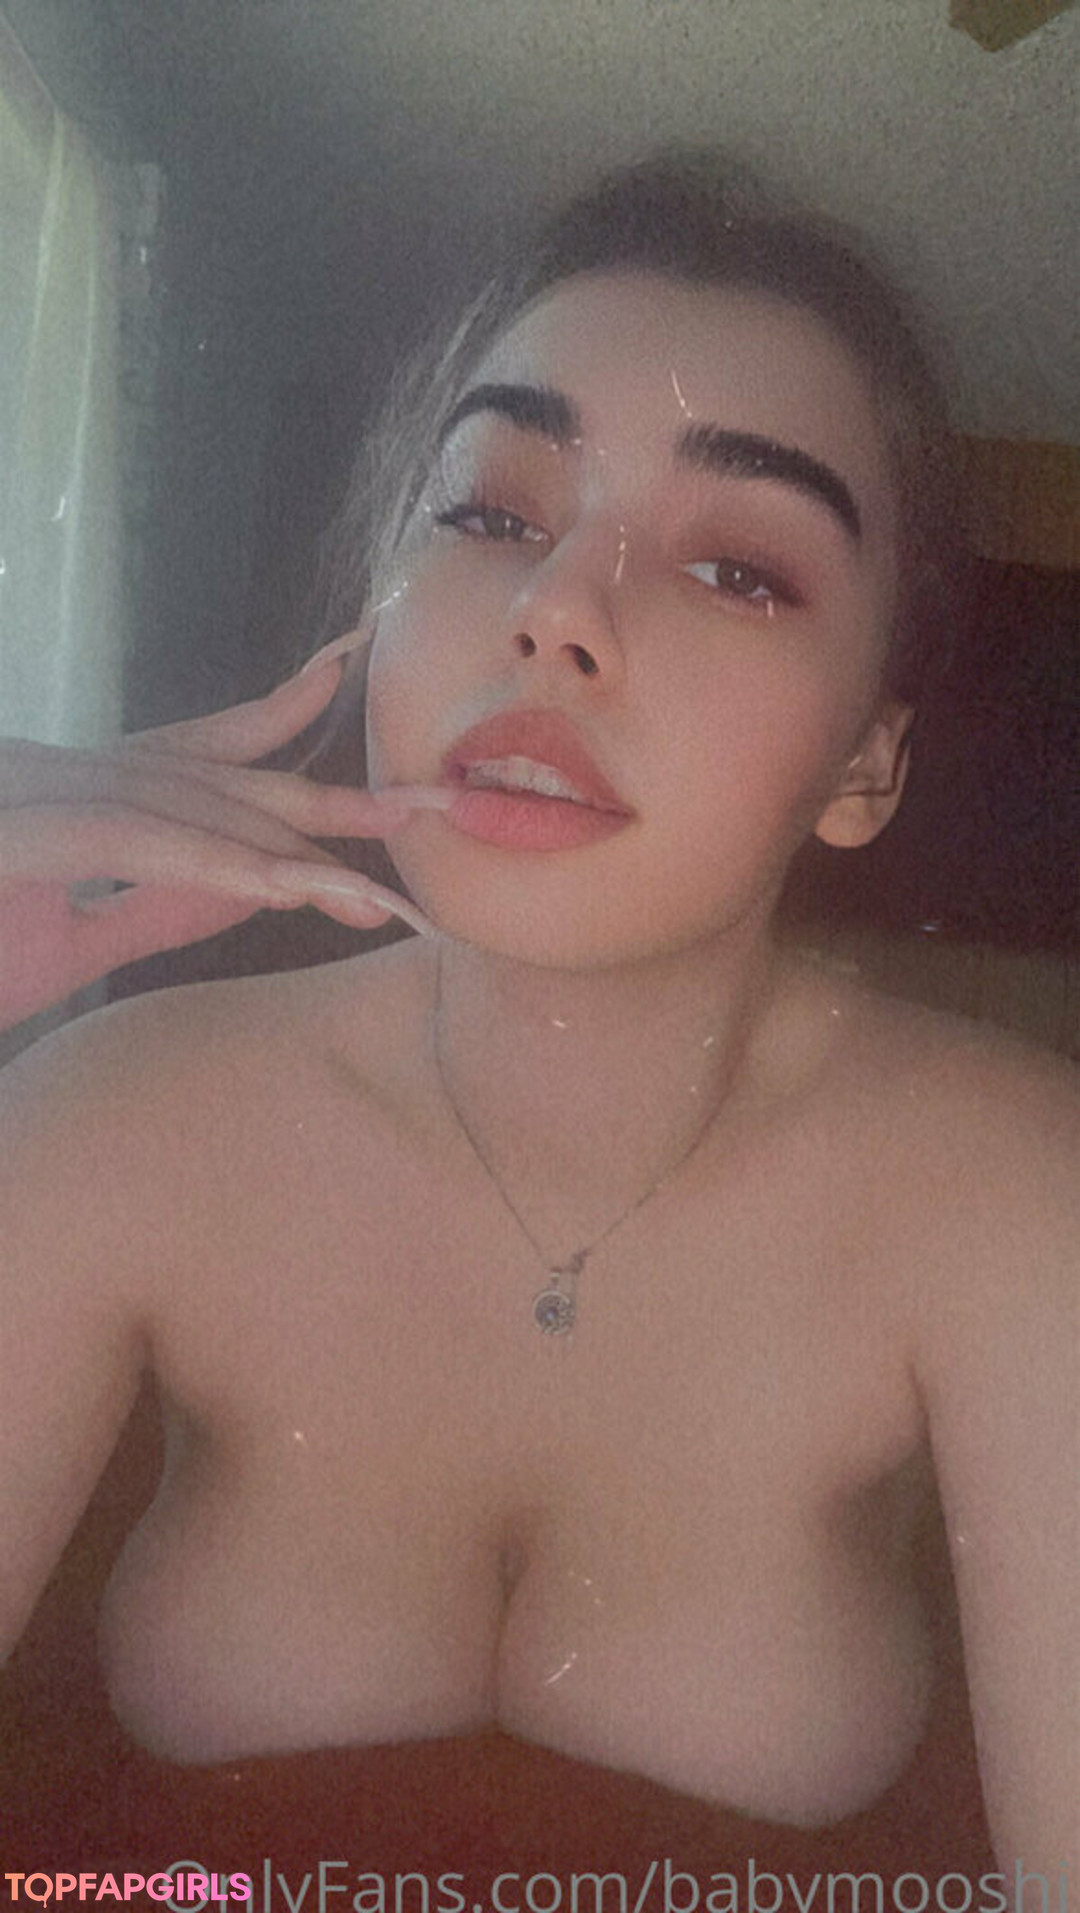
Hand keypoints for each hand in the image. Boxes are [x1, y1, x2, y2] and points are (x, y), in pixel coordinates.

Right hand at [0, 640, 446, 1034]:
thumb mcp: (66, 945)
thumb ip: (154, 909)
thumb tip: (250, 884)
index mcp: (71, 798)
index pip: (189, 753)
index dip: (277, 718)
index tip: (350, 672)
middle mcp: (51, 774)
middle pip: (207, 775)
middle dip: (320, 798)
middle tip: (428, 811)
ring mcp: (25, 793)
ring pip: (179, 807)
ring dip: (282, 850)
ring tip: (375, 889)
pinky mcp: (13, 835)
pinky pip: (127, 844)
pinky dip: (208, 864)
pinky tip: (280, 885)